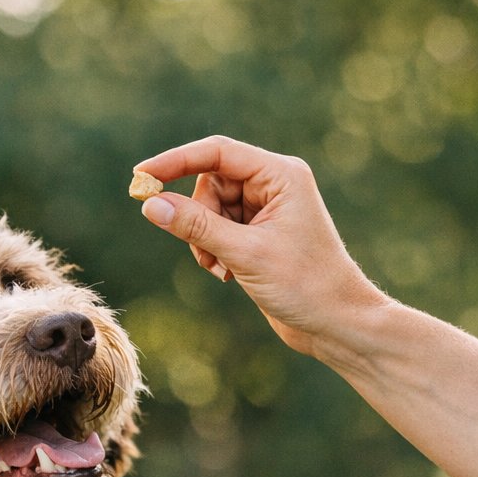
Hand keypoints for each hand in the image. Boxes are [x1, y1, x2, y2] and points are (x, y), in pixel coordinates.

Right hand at [132, 135, 385, 356]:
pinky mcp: (259, 235)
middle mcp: (274, 185)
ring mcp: (267, 210)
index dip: (176, 161)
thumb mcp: (244, 254)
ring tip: (221, 268)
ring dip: (204, 238)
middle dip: (198, 216)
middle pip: (210, 182)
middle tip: (203, 250)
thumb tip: (150, 204)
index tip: (141, 176)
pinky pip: (219, 229)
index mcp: (280, 175)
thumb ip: (196, 226)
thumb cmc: (305, 285)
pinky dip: (213, 250)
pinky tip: (227, 275)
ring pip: (211, 209)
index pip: (217, 153)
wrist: (337, 323)